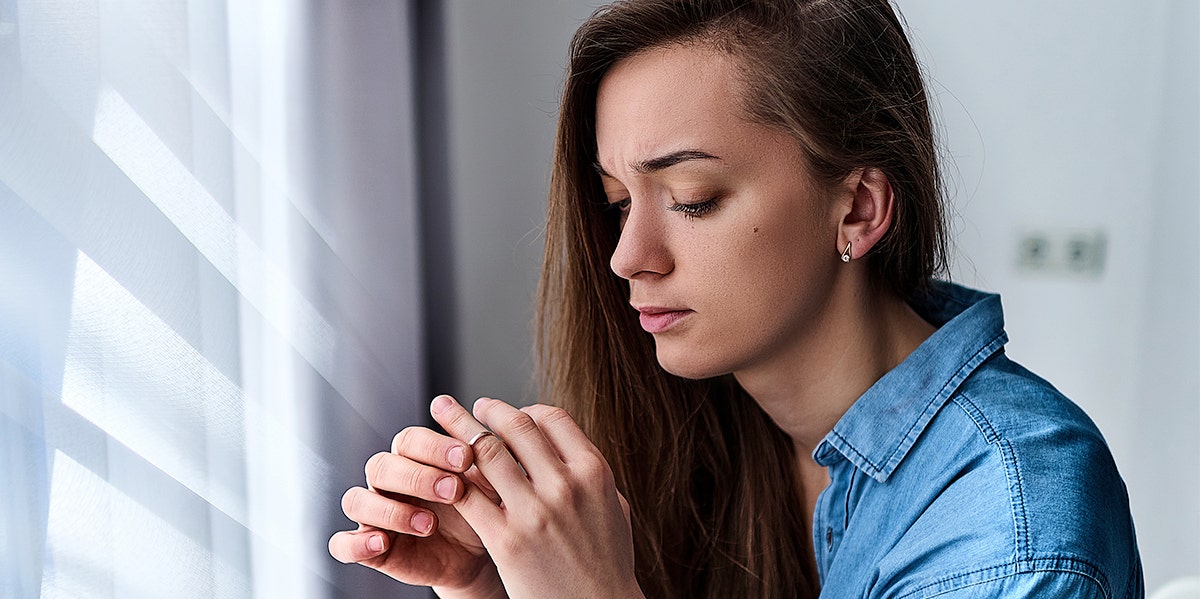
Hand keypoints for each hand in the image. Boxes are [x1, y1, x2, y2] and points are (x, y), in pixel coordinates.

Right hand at [328, 397, 504, 598]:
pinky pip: (343, 543)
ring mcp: (373, 513)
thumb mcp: (486, 486)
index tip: (466, 457)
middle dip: (417, 477)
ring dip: (390, 510)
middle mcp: (387, 480)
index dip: (434, 446)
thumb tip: (484, 435)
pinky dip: (356, 543)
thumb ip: (483, 462)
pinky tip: (382, 542)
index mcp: (412, 457)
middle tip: (453, 490)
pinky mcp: (368, 547)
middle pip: (380, 466)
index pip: (409, 439)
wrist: (477, 553)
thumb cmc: (478, 509)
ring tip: (429, 524)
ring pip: (357, 500)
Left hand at [434, 395, 643, 598]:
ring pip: (488, 452)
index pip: (554, 418)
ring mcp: (535, 512)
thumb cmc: (606, 563)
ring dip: (465, 432)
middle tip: (479, 406)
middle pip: (519, 426)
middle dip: (493, 410)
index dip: (529, 409)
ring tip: (454, 426)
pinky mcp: (506, 540)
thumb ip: (592, 474)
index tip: (516, 414)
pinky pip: (470, 496)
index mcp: (594, 473)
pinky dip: (454, 479)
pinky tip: (446, 475)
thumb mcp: (614, 508)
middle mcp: (566, 486)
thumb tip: (569, 445)